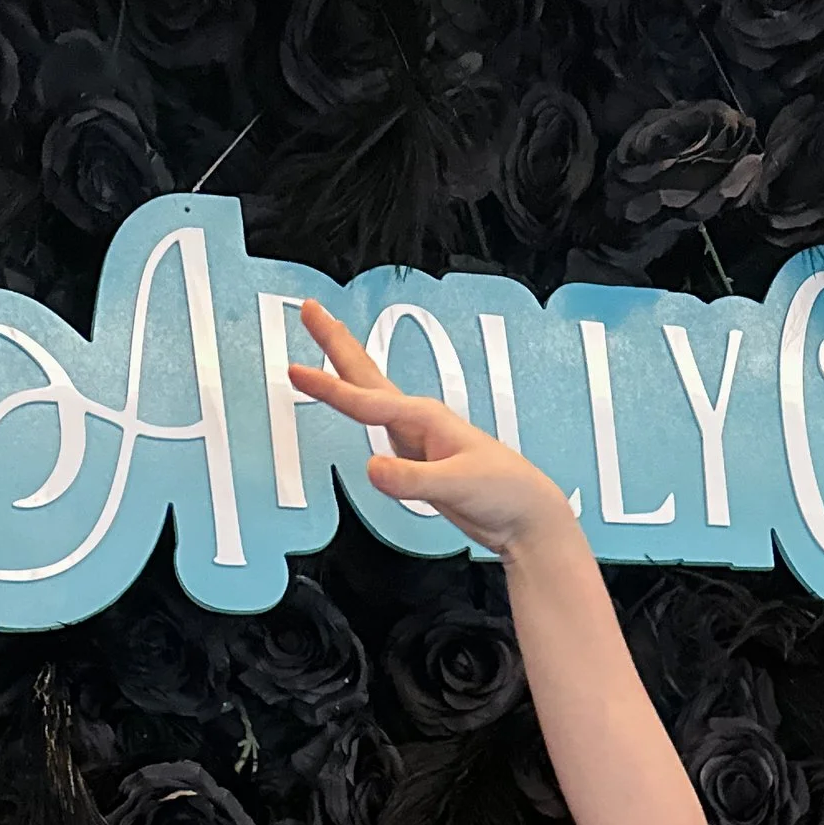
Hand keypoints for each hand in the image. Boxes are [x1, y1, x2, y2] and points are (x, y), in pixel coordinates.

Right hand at [287, 302, 573, 557]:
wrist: (528, 515)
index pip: (366, 402)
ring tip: (322, 344)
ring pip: (370, 397)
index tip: (295, 373)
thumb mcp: (455, 486)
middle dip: (336, 343)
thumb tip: (372, 469)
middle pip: (367, 376)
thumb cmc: (503, 493)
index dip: (328, 388)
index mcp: (426, 419)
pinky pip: (379, 428)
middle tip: (309, 309)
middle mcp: (419, 421)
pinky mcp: (418, 461)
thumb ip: (412, 480)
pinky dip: (359, 408)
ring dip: (344, 371)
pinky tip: (352, 404)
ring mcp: (417, 439)